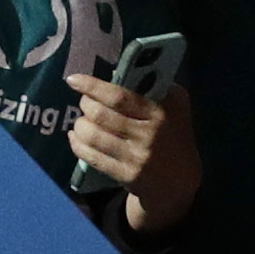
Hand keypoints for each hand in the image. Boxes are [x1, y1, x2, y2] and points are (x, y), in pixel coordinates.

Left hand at [64, 74, 202, 239]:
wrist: (181, 179)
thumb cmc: (174, 133)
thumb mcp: (176, 105)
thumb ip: (155, 86)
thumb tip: (116, 74)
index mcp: (160, 113)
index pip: (119, 97)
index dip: (92, 87)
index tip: (73, 80)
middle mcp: (148, 135)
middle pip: (101, 115)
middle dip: (85, 105)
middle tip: (84, 102)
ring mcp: (136, 157)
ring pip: (93, 136)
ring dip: (80, 125)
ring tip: (81, 121)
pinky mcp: (126, 176)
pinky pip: (92, 157)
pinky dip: (77, 145)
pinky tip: (75, 138)